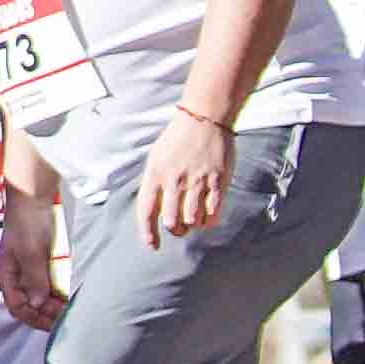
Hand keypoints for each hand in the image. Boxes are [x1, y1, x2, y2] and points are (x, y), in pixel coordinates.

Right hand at [0, 189, 65, 332]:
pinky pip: (50, 284)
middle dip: (46, 315)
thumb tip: (35, 304)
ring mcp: (30, 269)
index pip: (17, 307)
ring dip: (54, 306)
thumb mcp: (30, 251)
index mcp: (7, 276)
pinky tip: (71, 296)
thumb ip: (33, 277)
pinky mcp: (42, 262)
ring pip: (41, 297)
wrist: (34, 197)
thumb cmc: (27, 222)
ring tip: (71, 310)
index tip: (55, 324)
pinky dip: (59, 293)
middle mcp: (17, 276)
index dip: (34, 319)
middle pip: (29, 305)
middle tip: (67, 318)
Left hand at [137, 101, 232, 247]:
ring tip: (194, 222)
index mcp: (156, 174)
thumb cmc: (179, 138)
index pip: (146, 211)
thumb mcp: (157, 158)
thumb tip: (156, 209)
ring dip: (193, 226)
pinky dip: (209, 220)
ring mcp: (197, 181)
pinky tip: (207, 217)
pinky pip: (213, 211)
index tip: (153, 245)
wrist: (204, 118)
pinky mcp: (217, 180)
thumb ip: (155, 183)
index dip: (148, 232)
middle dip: (175, 230)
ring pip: (193, 219)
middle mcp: (175, 180)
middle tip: (179, 229)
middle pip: (171, 220)